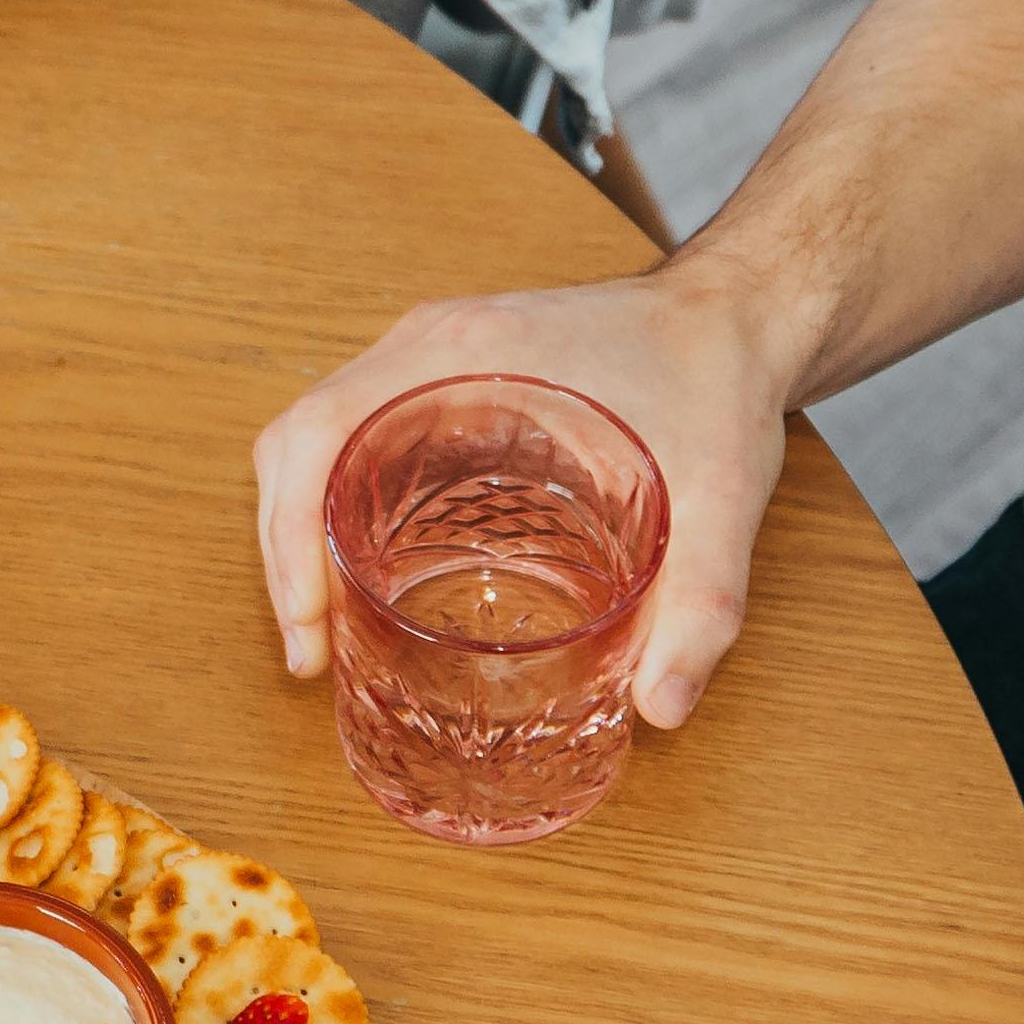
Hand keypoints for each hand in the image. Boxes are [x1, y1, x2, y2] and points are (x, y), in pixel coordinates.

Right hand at [249, 260, 803, 726]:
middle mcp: (429, 349)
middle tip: (311, 648)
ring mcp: (434, 361)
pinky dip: (339, 509)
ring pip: (320, 441)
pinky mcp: (449, 381)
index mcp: (463, 353)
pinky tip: (372, 577)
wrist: (738, 315)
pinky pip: (360, 438)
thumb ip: (701, 603)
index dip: (288, 532)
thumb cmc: (717, 379)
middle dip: (285, 550)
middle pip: (299, 442)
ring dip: (302, 530)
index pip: (319, 430)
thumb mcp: (719, 495)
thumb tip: (660, 708)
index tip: (308, 624)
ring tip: (326, 627)